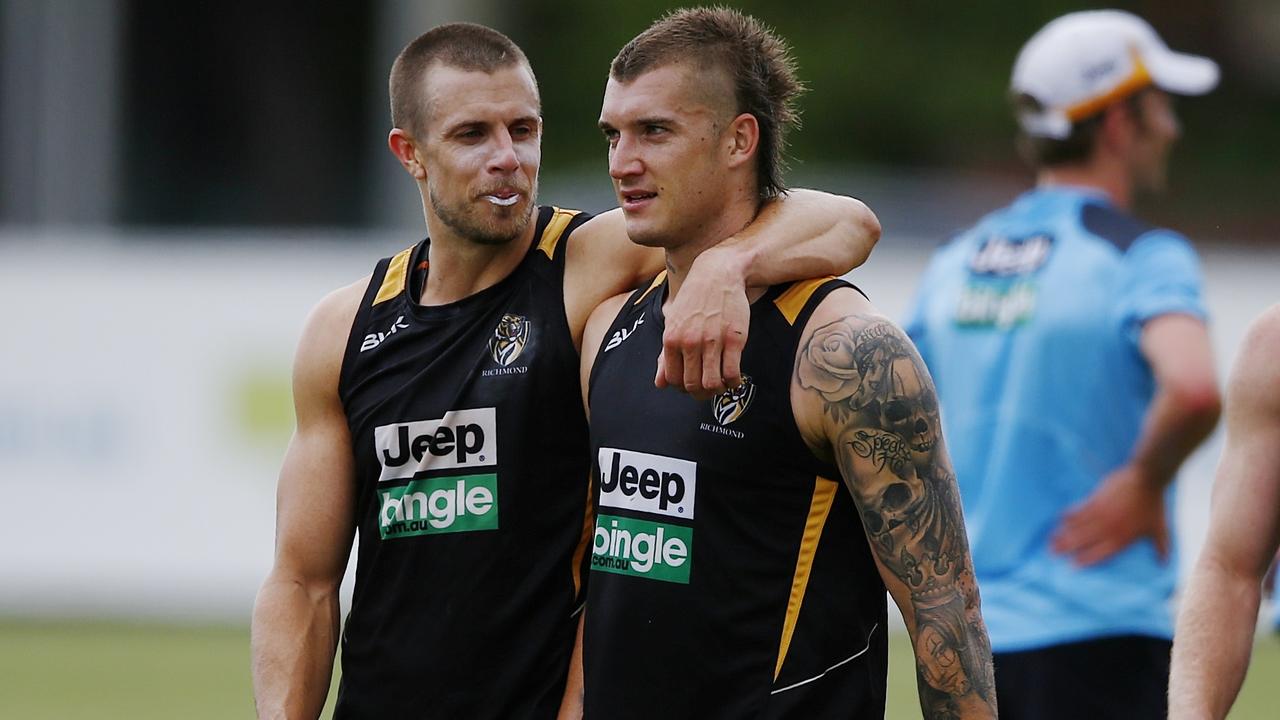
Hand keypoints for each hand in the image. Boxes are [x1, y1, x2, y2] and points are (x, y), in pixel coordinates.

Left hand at [656, 247, 749, 398]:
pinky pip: (732, 373)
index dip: (683, 388)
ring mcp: (712, 341)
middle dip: (701, 393)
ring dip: (718, 390)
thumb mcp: (673, 323)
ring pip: (712, 383)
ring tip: (722, 384)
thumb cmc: (695, 300)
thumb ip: (665, 355)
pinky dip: (733, 383)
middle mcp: (690, 342)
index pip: (673, 380)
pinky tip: (734, 378)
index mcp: (671, 339)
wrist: (718, 273)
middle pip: (692, 386)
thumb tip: (660, 384)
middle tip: (709, 388)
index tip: (693, 385)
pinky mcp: (734, 339)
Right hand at [1051, 464, 1169, 566]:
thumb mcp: (1159, 528)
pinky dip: (1068, 515)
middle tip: (1052, 554)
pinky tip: (1060, 518)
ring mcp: (1099, 514)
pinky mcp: (1094, 500)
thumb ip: (1161, 547)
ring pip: (1076, 527)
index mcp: (1122, 538)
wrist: (1145, 479)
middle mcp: (1107, 529)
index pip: (1099, 553)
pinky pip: (1078, 510)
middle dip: (1066, 548)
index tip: (1071, 566)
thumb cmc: (1154, 505)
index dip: (1084, 560)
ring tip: (1051, 540)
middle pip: (1082, 542)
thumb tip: (1163, 564)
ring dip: (1063, 534)